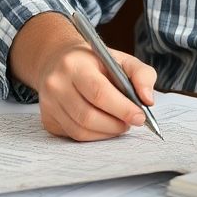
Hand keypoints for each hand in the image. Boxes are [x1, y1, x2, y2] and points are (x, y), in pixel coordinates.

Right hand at [36, 41, 157, 140]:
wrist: (59, 61)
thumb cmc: (95, 62)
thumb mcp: (121, 59)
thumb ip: (142, 75)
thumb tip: (148, 100)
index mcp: (74, 64)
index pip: (99, 92)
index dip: (122, 108)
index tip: (140, 117)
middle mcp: (56, 84)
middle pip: (88, 116)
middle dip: (116, 124)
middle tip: (131, 122)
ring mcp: (48, 103)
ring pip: (81, 130)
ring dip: (107, 133)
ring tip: (120, 124)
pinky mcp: (47, 119)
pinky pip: (74, 136)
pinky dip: (94, 135)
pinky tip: (103, 125)